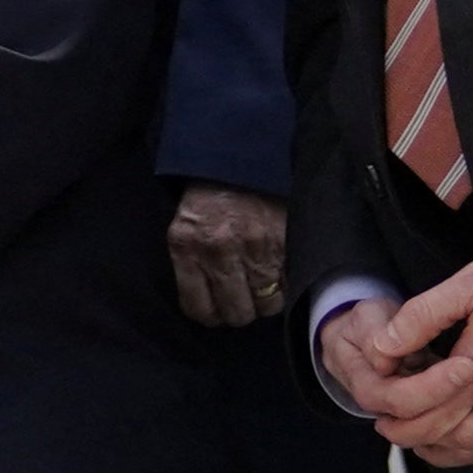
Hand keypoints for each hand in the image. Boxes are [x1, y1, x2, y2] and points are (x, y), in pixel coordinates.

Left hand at [166, 184, 291, 332]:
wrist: (237, 158)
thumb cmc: (208, 197)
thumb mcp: (185, 226)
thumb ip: (191, 265)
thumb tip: (208, 309)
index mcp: (186, 245)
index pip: (198, 308)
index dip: (209, 315)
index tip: (215, 310)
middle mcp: (219, 249)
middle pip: (236, 313)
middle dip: (238, 311)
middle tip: (240, 298)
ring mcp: (254, 247)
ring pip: (266, 306)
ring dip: (264, 300)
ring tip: (259, 283)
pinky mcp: (283, 243)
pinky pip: (287, 285)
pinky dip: (284, 286)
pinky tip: (275, 271)